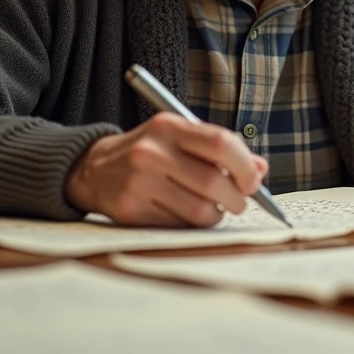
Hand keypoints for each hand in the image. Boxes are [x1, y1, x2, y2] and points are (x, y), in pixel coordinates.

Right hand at [64, 113, 267, 227]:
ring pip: (200, 211)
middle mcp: (152, 152)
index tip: (253, 180)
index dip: (245, 166)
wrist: (93, 169)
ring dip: (215, 215)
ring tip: (211, 208)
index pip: (222, 144)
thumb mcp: (180, 138)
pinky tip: (184, 213)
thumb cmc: (149, 152)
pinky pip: (179, 226)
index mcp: (169, 127)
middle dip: (236, 198)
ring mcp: (139, 182)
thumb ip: (220, 150)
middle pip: (214, 183)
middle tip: (238, 201)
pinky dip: (190, 225)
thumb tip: (260, 169)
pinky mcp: (130, 210)